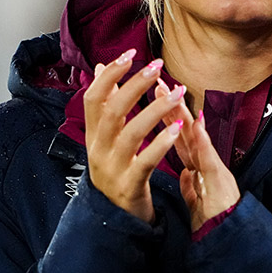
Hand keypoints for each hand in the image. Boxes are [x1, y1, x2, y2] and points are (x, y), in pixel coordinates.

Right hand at [83, 50, 186, 222]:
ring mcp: (112, 168)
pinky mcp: (129, 185)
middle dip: (134, 85)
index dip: (110, 74)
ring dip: (155, 110)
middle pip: (111, 110)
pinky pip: (144, 162)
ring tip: (178, 93)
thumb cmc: (117, 171)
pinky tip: (177, 130)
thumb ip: (106, 104)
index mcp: (93, 135)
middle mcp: (98, 149)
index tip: (131, 53)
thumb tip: (100, 68)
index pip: (93, 97)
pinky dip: (161, 144)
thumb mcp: (107, 138)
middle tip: (157, 66)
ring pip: (129, 133)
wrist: (115, 219)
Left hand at [154, 81, 240, 230]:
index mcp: (196, 166)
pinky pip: (208, 158)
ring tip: (173, 92)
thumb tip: (185, 174)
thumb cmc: (214, 220)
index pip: (177, 135)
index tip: (152, 94)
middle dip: (170, 103)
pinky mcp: (220, 179)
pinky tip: (197, 123)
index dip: (165, 115)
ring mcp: (213, 167)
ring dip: (184, 113)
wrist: (231, 238)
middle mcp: (204, 162)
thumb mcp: (197, 200)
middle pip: (184, 128)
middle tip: (156, 80)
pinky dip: (202, 140)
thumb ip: (191, 185)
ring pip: (196, 136)